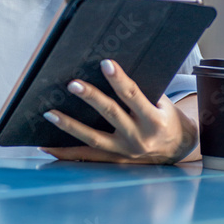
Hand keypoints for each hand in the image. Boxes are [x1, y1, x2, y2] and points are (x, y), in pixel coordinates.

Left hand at [40, 59, 198, 164]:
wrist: (178, 150)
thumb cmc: (166, 118)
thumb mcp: (162, 102)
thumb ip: (140, 90)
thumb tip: (108, 68)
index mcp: (153, 120)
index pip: (133, 96)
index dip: (119, 79)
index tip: (106, 63)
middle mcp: (139, 138)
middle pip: (111, 114)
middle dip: (91, 98)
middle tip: (72, 84)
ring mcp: (125, 152)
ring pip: (93, 138)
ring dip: (70, 125)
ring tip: (49, 114)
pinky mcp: (115, 160)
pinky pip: (86, 157)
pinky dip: (65, 152)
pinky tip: (46, 145)